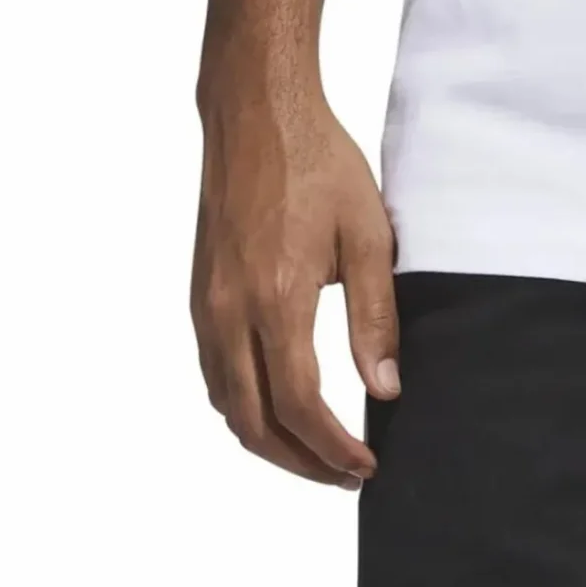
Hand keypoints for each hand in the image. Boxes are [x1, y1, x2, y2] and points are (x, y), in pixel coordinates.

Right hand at [192, 86, 399, 486]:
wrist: (254, 110)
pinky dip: (245, 410)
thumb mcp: (368, 239)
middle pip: (254, 423)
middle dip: (302, 463)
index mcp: (274, 298)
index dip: (333, 448)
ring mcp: (206, 305)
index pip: (298, 406)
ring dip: (271, 443)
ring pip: (227, 406)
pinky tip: (280, 413)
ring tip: (318, 455)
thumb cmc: (316, 164)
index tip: (365, 465)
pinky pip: (215, 376)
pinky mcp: (199, 296)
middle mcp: (229, 310)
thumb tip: (386, 389)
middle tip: (346, 476)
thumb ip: (376, 320)